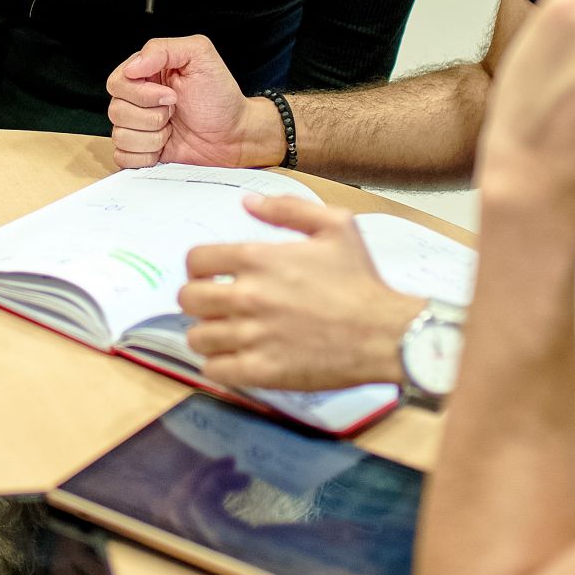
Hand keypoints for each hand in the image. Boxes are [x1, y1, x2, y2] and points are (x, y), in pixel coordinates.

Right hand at [106, 36, 275, 168]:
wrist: (235, 136)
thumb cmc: (220, 98)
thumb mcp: (200, 57)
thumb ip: (163, 49)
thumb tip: (132, 67)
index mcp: (146, 74)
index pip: (117, 82)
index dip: (141, 93)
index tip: (171, 95)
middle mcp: (137, 100)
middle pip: (115, 110)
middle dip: (152, 116)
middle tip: (175, 111)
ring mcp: (138, 128)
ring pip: (120, 136)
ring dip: (153, 137)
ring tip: (173, 129)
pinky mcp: (141, 152)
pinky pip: (124, 158)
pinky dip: (147, 156)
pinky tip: (165, 147)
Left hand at [178, 196, 423, 390]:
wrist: (386, 333)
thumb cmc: (362, 281)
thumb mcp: (336, 226)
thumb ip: (288, 208)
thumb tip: (249, 203)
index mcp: (259, 259)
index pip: (196, 260)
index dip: (199, 268)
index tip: (211, 276)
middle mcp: (249, 296)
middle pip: (188, 299)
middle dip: (199, 300)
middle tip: (216, 306)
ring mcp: (253, 336)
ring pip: (198, 337)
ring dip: (208, 334)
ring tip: (226, 334)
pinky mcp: (262, 371)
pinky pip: (214, 370)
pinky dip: (219, 366)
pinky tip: (235, 359)